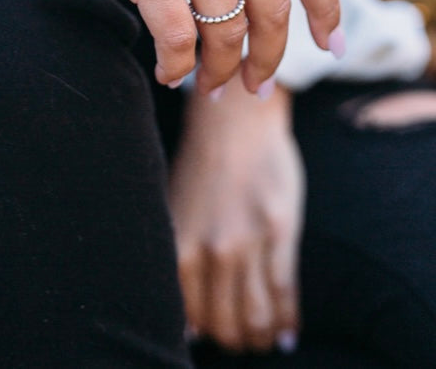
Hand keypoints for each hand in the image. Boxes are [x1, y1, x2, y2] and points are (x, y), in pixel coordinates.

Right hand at [46, 0, 340, 92]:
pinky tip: (169, 71)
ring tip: (207, 84)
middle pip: (273, 11)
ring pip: (225, 32)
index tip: (331, 46)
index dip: (326, 13)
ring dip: (219, 70)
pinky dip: (177, 66)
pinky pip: (176, 37)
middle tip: (256, 84)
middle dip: (269, 58)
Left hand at [170, 79, 304, 351]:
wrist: (234, 122)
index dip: (207, 335)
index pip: (193, 316)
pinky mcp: (281, 231)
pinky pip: (285, 290)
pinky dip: (288, 320)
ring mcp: (249, 241)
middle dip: (236, 341)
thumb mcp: (177, 214)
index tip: (216, 338)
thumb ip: (179, 264)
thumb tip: (189, 325)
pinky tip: (288, 334)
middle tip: (245, 343)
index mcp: (180, 245)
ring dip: (262, 337)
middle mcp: (212, 249)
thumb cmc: (202, 167)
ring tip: (266, 341)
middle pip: (226, 321)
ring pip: (258, 314)